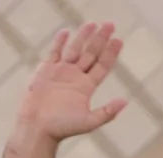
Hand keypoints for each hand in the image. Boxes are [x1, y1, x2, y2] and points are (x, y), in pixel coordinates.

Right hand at [14, 22, 127, 144]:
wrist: (37, 127)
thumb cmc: (62, 127)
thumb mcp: (89, 121)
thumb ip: (107, 112)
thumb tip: (125, 101)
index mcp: (86, 87)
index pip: (102, 66)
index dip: (111, 53)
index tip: (119, 40)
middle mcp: (75, 77)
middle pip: (91, 54)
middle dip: (100, 40)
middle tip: (110, 25)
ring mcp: (61, 72)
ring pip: (75, 49)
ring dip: (83, 37)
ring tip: (92, 23)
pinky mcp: (46, 71)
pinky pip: (54, 53)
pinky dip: (59, 43)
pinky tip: (66, 32)